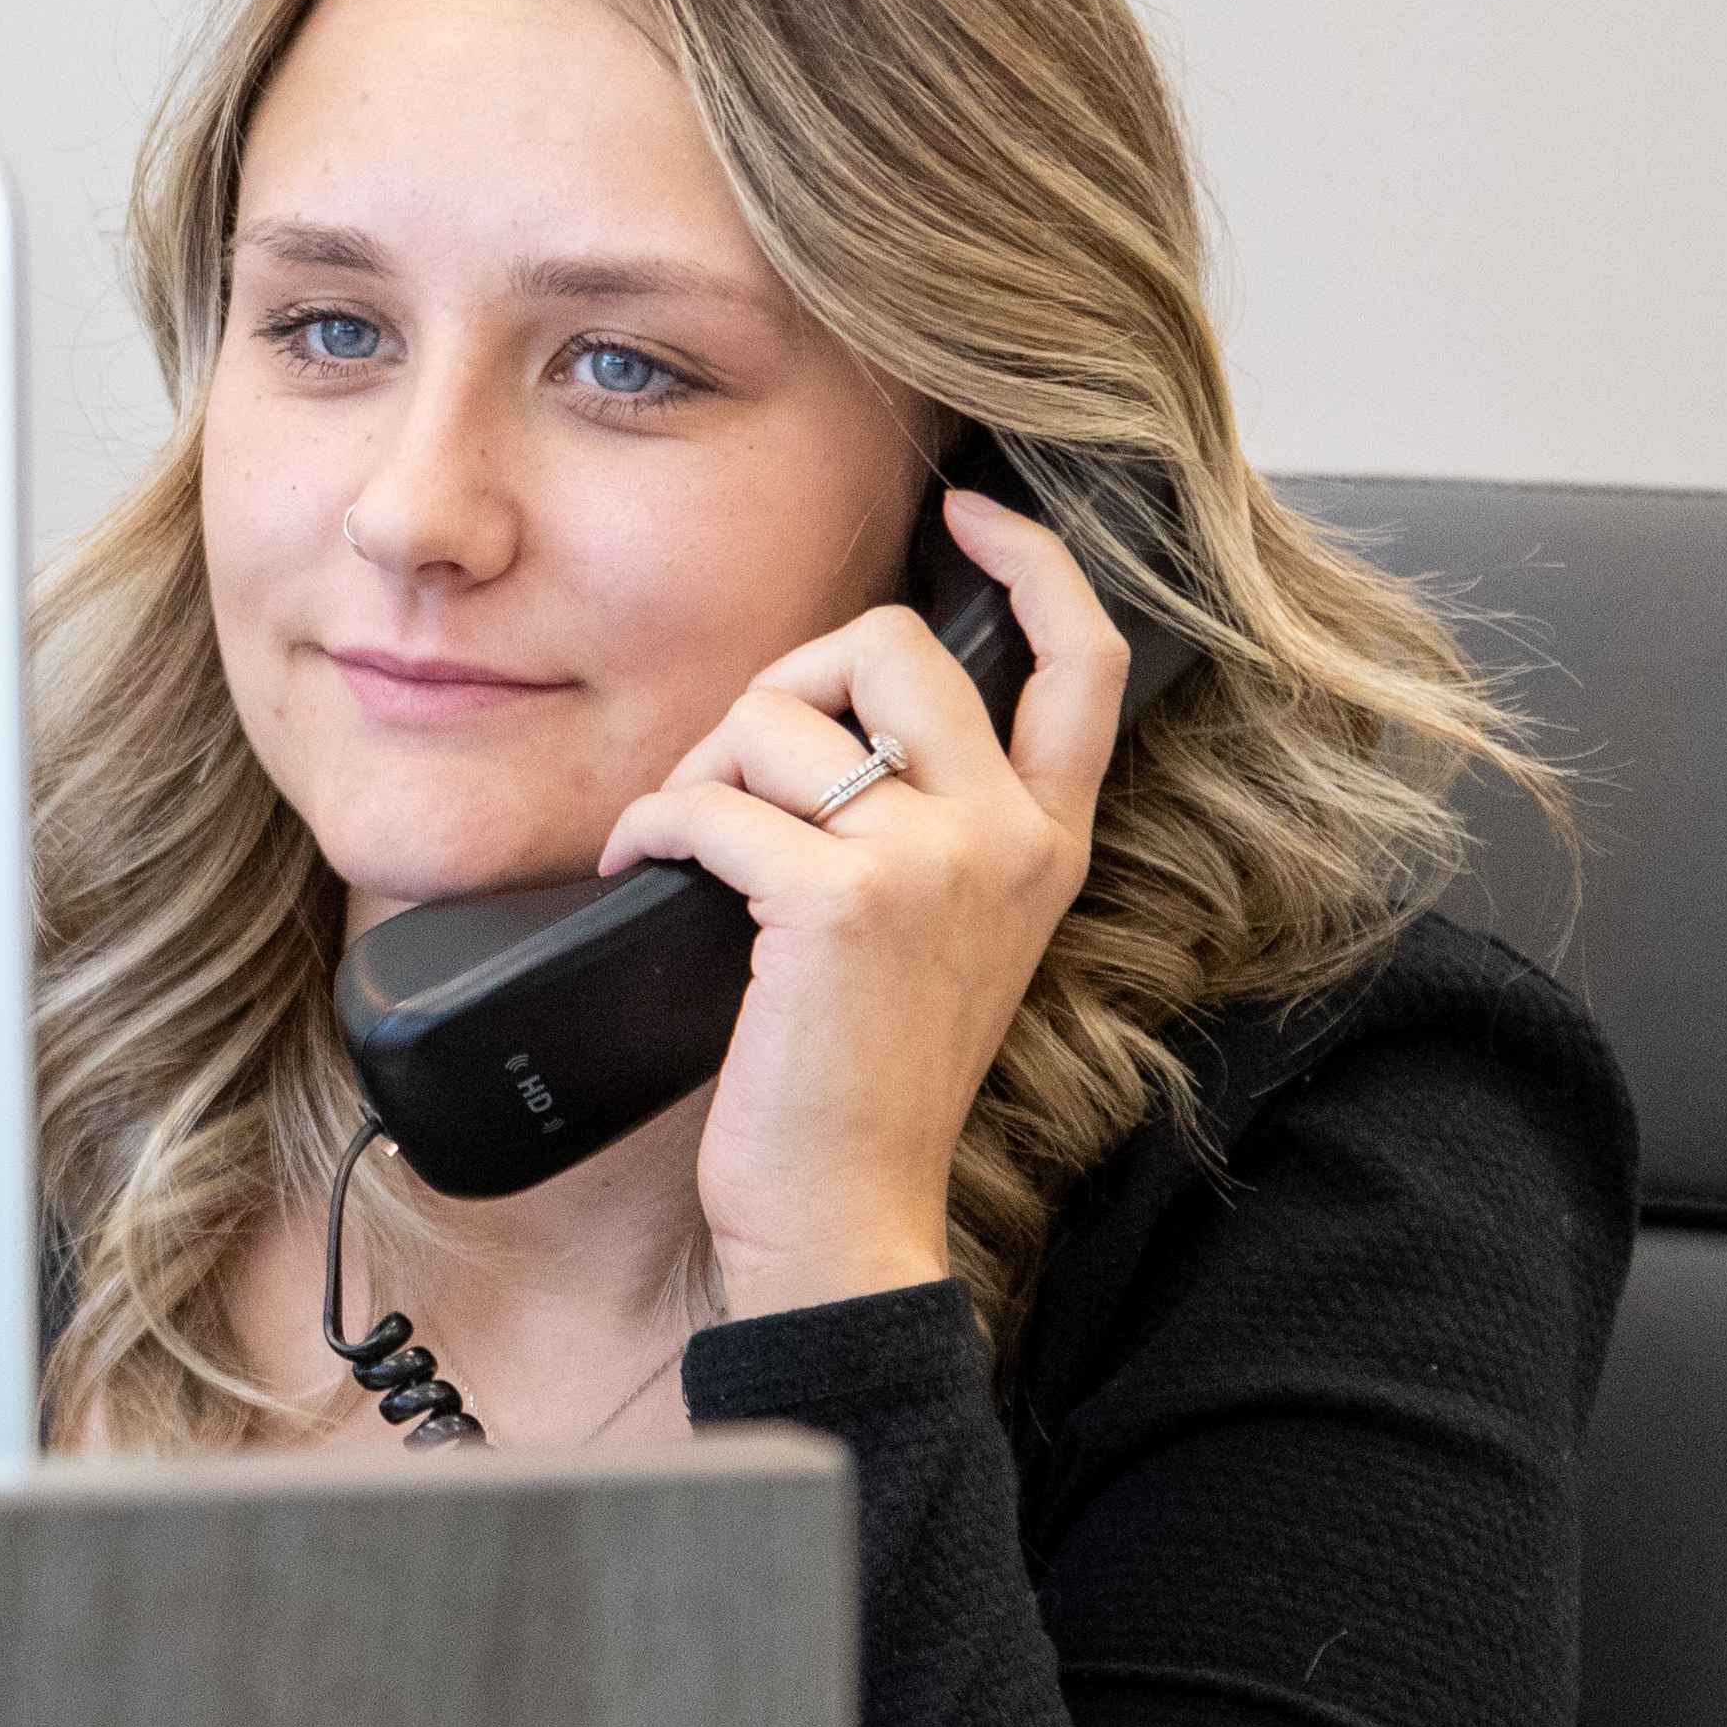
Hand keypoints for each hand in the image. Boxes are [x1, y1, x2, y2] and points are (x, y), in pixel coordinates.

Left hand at [591, 487, 1131, 1314]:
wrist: (846, 1213)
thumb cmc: (863, 1080)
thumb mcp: (940, 933)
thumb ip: (930, 821)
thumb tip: (831, 713)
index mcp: (1047, 841)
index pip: (1082, 657)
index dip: (1028, 561)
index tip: (966, 512)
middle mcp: (1010, 837)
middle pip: (889, 648)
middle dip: (784, 684)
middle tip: (741, 772)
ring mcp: (934, 864)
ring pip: (779, 715)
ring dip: (701, 770)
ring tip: (687, 847)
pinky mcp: (840, 901)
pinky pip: (710, 798)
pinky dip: (651, 825)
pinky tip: (645, 870)